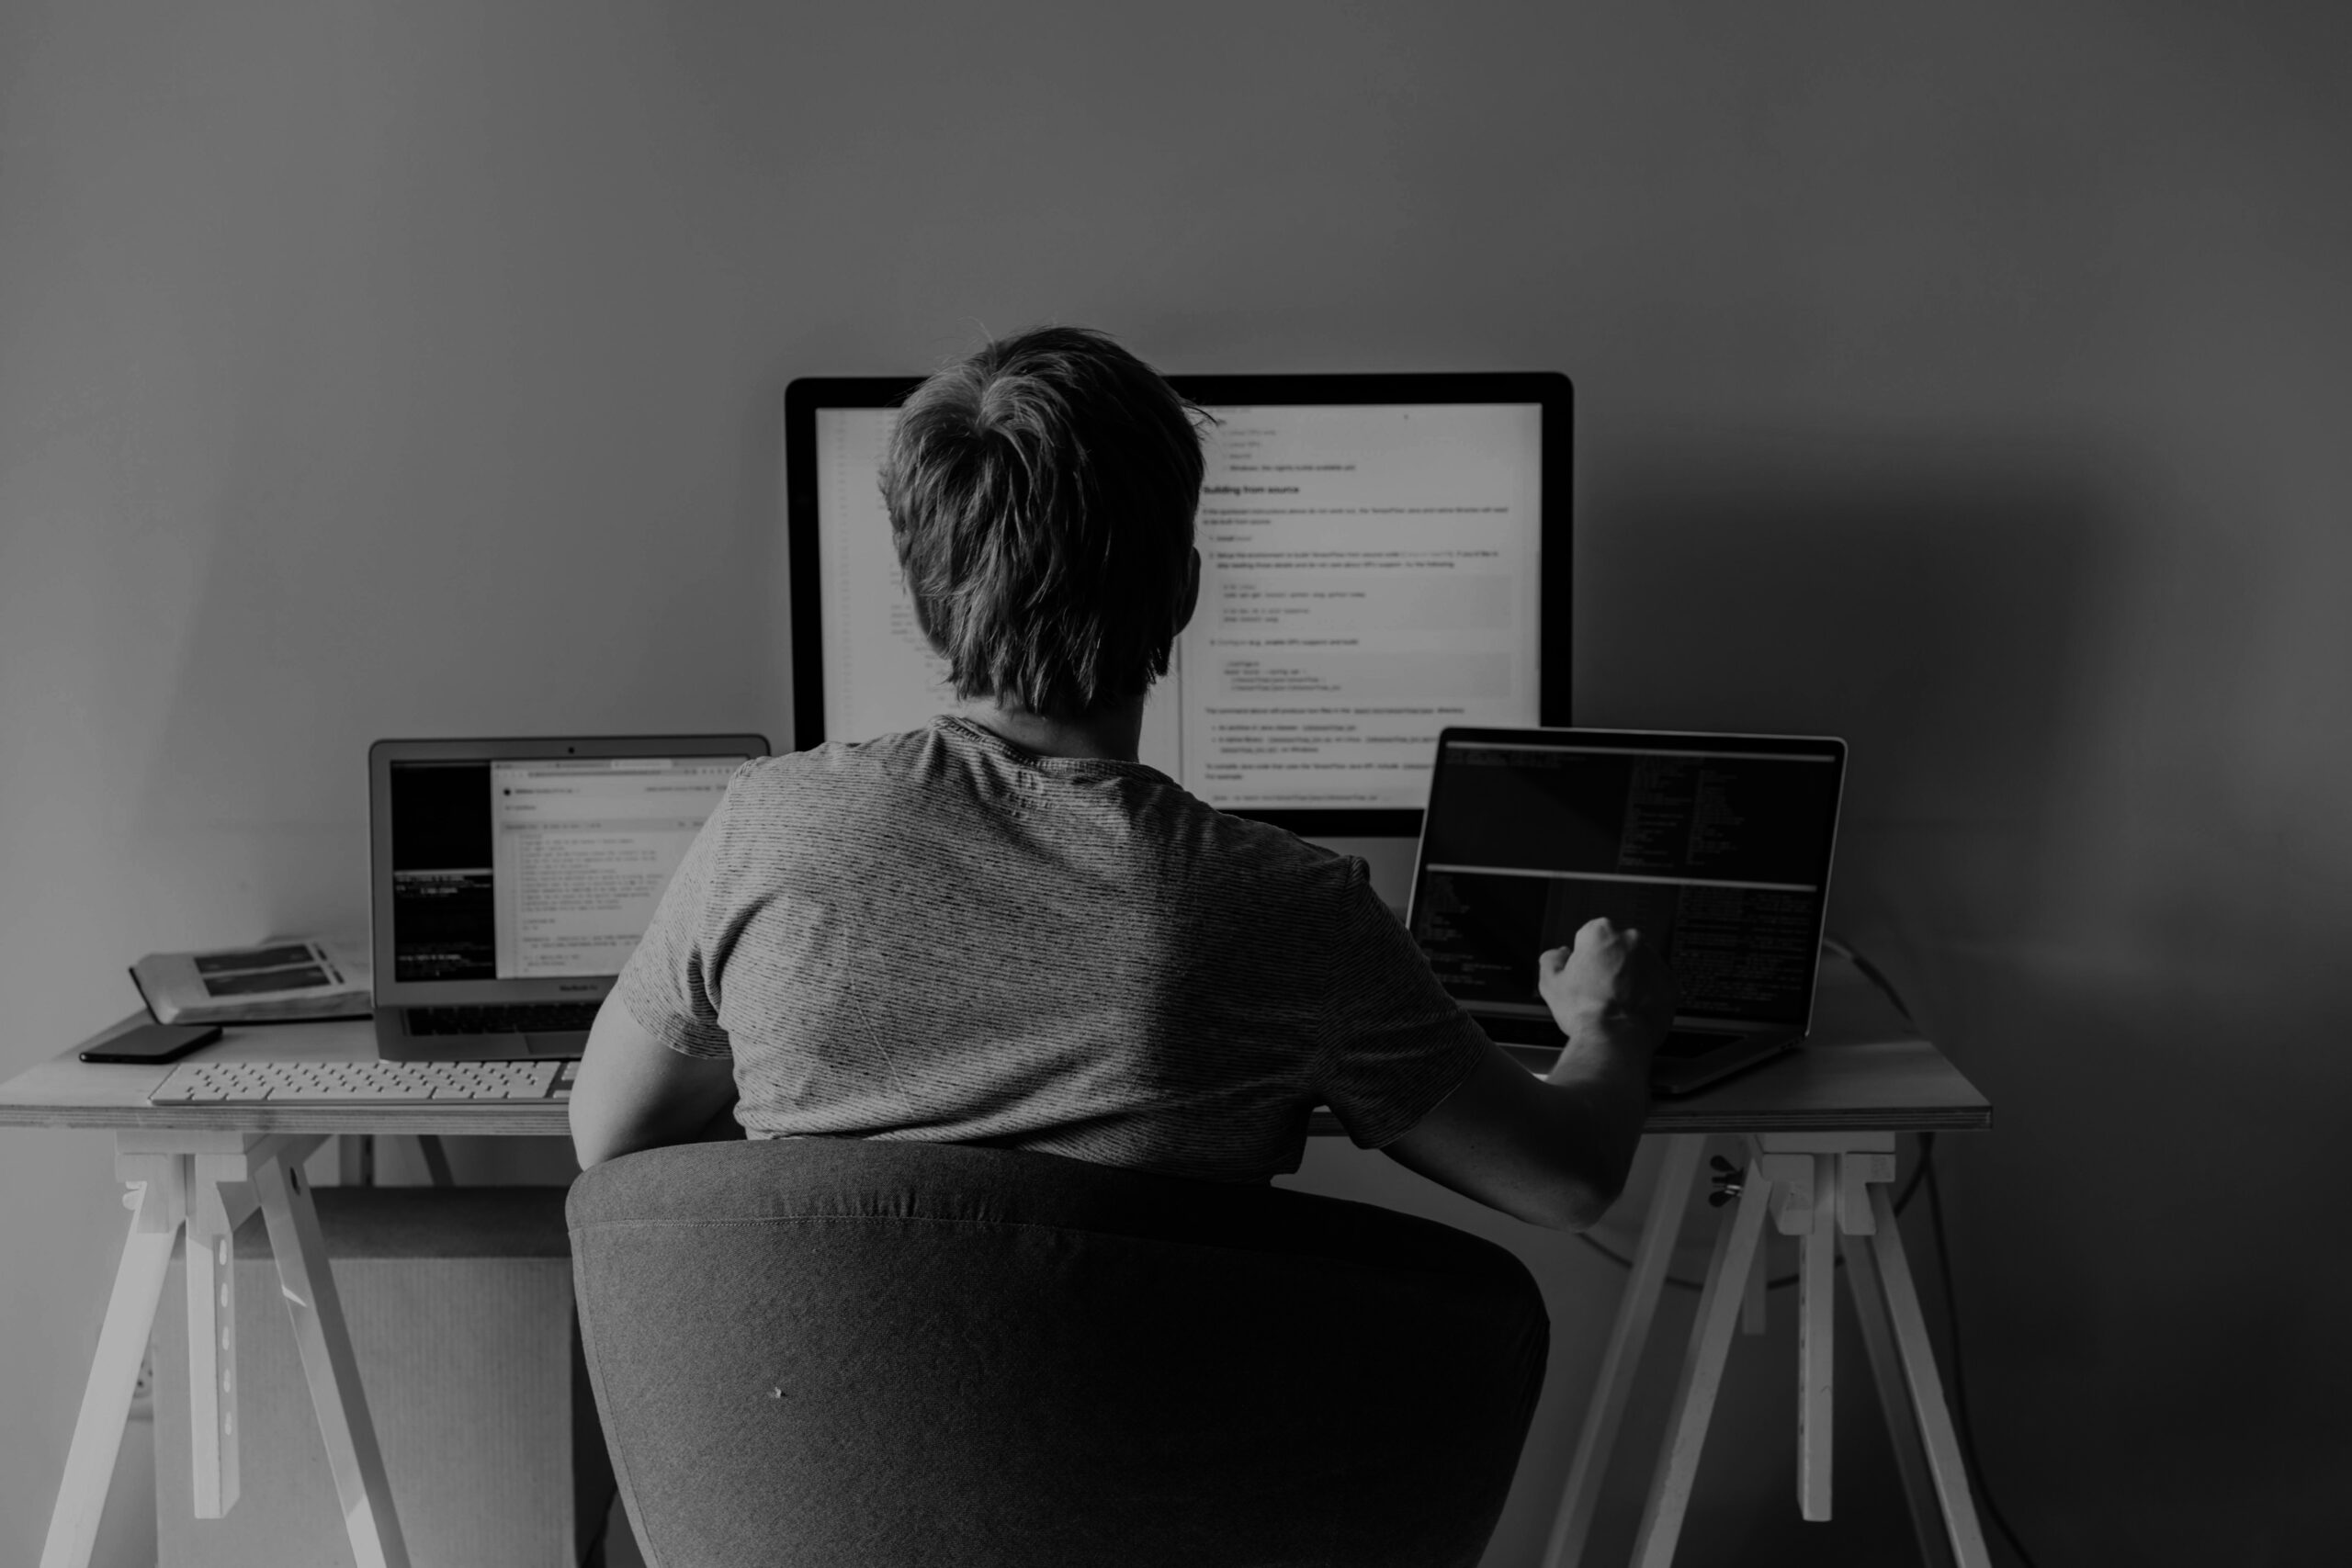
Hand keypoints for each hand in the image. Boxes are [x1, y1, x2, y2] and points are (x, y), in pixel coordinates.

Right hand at [1537, 918, 1674, 1045]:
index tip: (1584, 972)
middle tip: (1599, 988)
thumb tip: (1559, 955)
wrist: (1615, 1039)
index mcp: (1601, 933)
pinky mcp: (1670, 983)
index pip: (1590, 935)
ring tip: (1616, 1002)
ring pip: (1640, 964)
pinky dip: (1647, 993)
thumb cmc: (1585, 1012)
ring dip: (1630, 977)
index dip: (1584, 956)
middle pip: (1617, 947)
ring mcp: (1654, 961)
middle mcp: (1631, 940)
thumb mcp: (1550, 983)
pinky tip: (1631, 1008)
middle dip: (1610, 963)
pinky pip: (1657, 983)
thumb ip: (1551, 959)